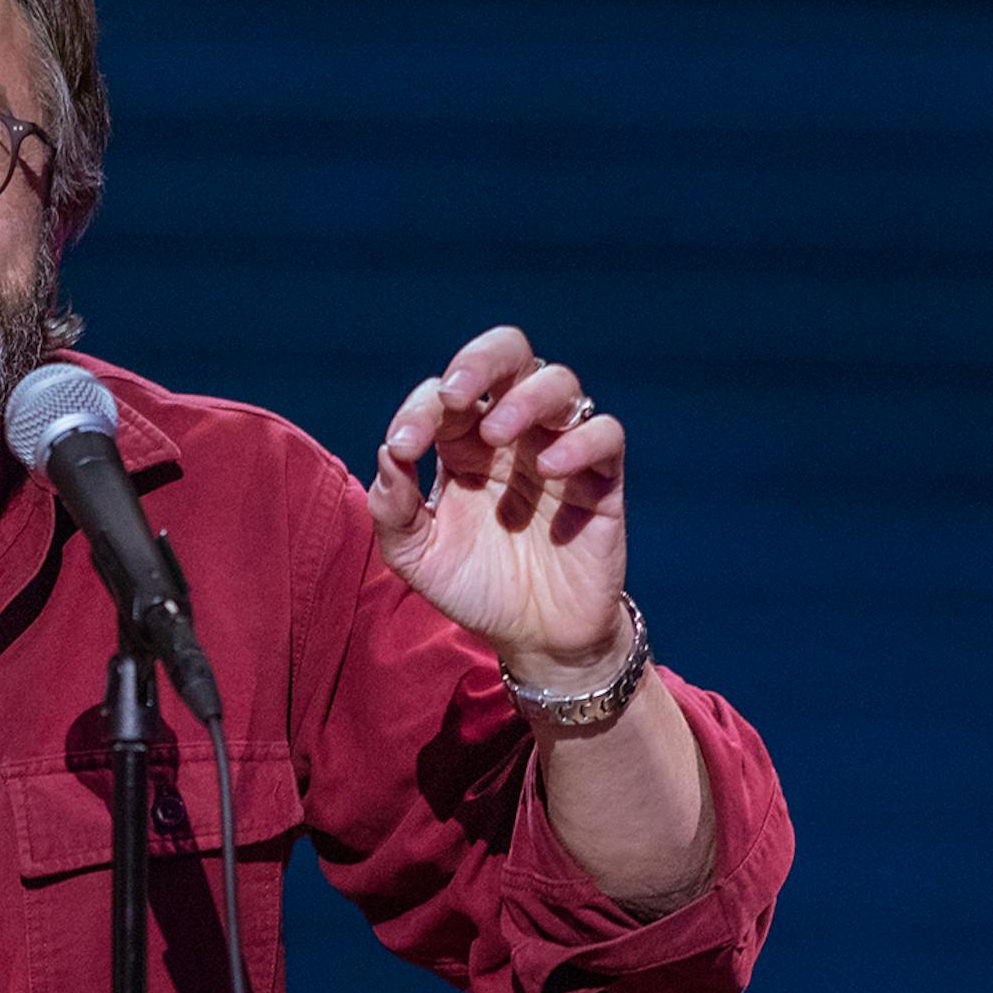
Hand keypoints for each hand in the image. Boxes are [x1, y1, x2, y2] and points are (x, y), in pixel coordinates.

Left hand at [367, 325, 629, 684]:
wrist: (534, 636)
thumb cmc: (474, 588)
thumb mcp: (417, 557)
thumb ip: (393, 509)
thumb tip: (387, 454)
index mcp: (462, 444)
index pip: (445, 397)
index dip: (420, 409)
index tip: (402, 446)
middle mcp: (512, 436)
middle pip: (510, 357)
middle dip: (481, 361)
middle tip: (457, 393)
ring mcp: (559, 451)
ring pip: (560, 384)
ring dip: (526, 398)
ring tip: (497, 433)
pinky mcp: (601, 480)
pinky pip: (605, 435)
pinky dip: (580, 439)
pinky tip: (551, 467)